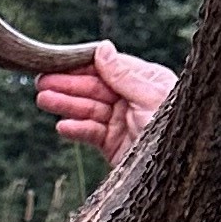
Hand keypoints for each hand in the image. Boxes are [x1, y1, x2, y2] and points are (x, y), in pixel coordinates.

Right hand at [35, 42, 175, 167]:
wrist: (179, 173)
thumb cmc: (176, 129)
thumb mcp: (151, 97)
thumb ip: (124, 75)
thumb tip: (102, 48)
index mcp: (147, 82)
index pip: (109, 68)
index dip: (83, 66)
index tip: (59, 62)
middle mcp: (134, 100)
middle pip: (95, 89)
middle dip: (68, 86)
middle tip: (41, 81)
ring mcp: (123, 123)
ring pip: (89, 110)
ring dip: (66, 105)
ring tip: (43, 100)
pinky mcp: (115, 145)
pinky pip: (92, 134)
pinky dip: (77, 130)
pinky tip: (62, 126)